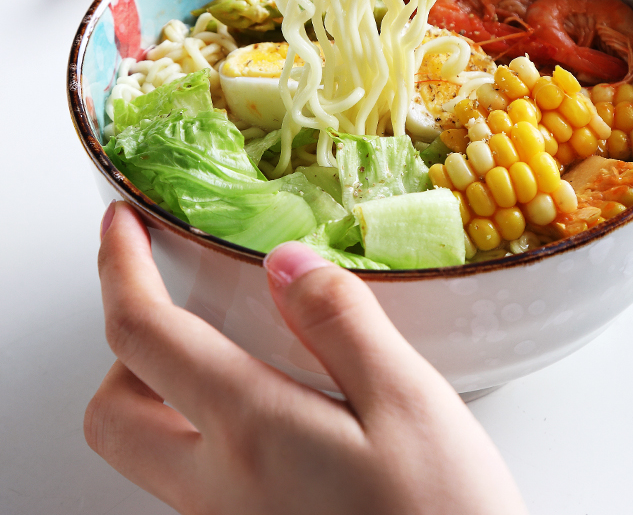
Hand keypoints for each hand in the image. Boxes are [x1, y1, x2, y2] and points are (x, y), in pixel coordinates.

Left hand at [85, 202, 527, 514]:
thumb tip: (284, 262)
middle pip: (111, 412)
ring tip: (220, 346)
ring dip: (156, 389)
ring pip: (145, 452)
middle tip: (174, 299)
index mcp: (252, 431)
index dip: (118, 267)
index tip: (121, 222)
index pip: (143, 335)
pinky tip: (265, 408)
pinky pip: (190, 479)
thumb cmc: (445, 514)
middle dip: (123, 344)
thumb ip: (340, 323)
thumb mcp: (409, 401)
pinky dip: (197, 428)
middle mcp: (218, 488)